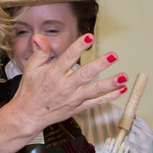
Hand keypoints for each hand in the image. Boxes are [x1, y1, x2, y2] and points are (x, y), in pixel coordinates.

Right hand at [6, 34, 127, 134]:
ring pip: (94, 90)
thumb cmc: (30, 90)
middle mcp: (65, 86)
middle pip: (85, 74)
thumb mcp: (31, 68)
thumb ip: (39, 52)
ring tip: (123, 76)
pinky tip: (121, 90)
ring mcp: (73, 98)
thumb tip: (39, 37)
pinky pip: (96, 102)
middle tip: (113, 56)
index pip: (68, 57)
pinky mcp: (78, 107)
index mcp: (54, 74)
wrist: (28, 115)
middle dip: (100, 65)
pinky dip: (110, 97)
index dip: (79, 46)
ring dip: (110, 83)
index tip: (89, 37)